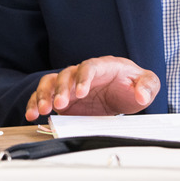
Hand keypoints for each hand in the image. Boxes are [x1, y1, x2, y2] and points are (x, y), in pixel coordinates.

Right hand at [24, 56, 159, 120]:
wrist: (122, 91)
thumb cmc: (132, 84)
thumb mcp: (147, 84)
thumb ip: (148, 86)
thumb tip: (141, 95)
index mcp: (103, 66)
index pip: (90, 67)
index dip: (84, 78)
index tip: (81, 92)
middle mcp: (82, 73)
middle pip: (67, 74)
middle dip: (61, 89)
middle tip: (60, 104)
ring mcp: (70, 85)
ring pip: (51, 83)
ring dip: (44, 95)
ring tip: (41, 110)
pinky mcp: (62, 98)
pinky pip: (44, 96)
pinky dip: (35, 103)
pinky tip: (31, 114)